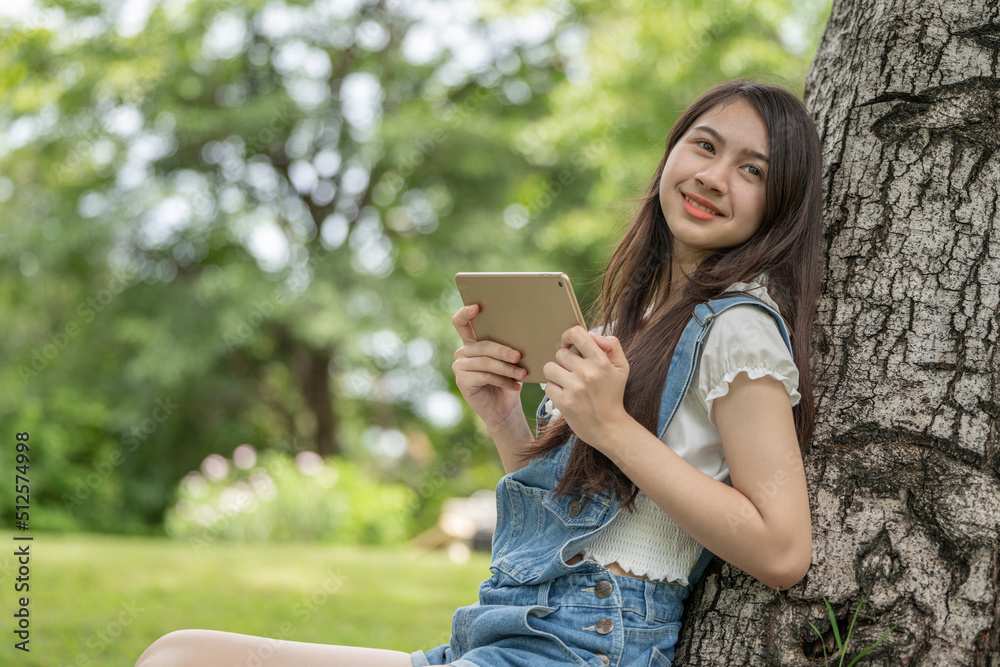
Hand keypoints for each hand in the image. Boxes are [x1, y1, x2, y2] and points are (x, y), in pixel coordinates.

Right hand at [451, 304, 526, 430]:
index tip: (477, 307)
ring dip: (506, 368)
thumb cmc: (508, 380)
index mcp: (472, 342)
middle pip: (482, 345)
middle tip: (518, 356)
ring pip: (485, 362)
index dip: (465, 313)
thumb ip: (507, 346)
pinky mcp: (462, 381)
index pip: (461, 322)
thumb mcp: (509, 361)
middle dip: (502, 350)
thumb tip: (523, 332)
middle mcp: (462, 352)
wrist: (504, 408)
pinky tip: (515, 385)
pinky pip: (484, 376)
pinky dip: (502, 381)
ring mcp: (459, 367)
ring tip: (523, 374)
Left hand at [542, 327, 631, 447]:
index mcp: (601, 361)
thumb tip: (591, 334)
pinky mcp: (564, 402)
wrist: (609, 427)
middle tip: (574, 373)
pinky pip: (547, 386)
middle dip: (564, 361)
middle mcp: (587, 373)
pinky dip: (554, 390)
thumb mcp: (621, 367)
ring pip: (550, 368)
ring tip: (568, 383)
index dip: (568, 336)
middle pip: (560, 353)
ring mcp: (574, 388)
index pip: (577, 334)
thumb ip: (611, 345)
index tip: (569, 345)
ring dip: (556, 375)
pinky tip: (565, 395)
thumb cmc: (613, 394)